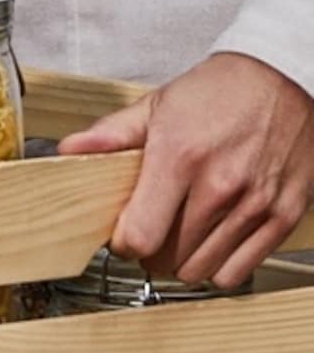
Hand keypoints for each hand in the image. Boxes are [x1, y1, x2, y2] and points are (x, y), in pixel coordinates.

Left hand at [60, 52, 313, 286]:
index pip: (140, 234)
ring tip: (177, 237)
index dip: (123, 243)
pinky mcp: (283, 218)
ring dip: (182, 262)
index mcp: (179, 156)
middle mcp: (219, 186)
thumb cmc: (217, 92)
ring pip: (203, 270)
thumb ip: (111, 134)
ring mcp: (255, 205)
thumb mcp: (156, 105)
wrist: (281, 81)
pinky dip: (218, 267)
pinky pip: (239, 271)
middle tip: (148, 232)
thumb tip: (69, 151)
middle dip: (150, 253)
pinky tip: (209, 244)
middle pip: (169, 258)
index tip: (121, 235)